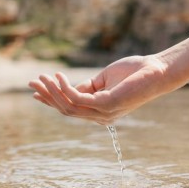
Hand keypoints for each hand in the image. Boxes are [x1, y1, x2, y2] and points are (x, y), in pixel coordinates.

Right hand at [28, 55, 166, 124]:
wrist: (156, 70)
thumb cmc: (133, 73)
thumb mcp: (103, 80)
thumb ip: (86, 87)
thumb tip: (67, 87)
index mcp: (99, 111)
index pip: (71, 109)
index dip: (52, 100)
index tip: (36, 91)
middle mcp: (100, 116)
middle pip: (66, 110)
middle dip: (47, 96)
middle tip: (32, 82)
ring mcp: (103, 113)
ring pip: (69, 107)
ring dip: (52, 92)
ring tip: (41, 77)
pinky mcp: (107, 105)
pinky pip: (78, 99)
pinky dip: (65, 88)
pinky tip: (58, 77)